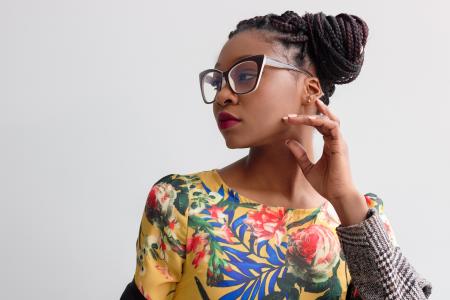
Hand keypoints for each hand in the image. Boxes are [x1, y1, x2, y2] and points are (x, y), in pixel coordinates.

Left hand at [282, 98, 367, 219]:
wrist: (337, 195)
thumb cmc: (326, 184)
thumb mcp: (307, 168)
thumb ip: (299, 154)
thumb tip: (287, 141)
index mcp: (330, 144)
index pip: (319, 125)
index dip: (305, 120)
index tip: (288, 120)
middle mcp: (335, 140)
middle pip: (324, 119)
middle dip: (307, 115)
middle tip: (289, 116)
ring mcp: (339, 142)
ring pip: (328, 120)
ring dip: (312, 116)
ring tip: (297, 117)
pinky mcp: (340, 145)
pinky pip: (332, 126)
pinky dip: (321, 121)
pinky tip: (309, 120)